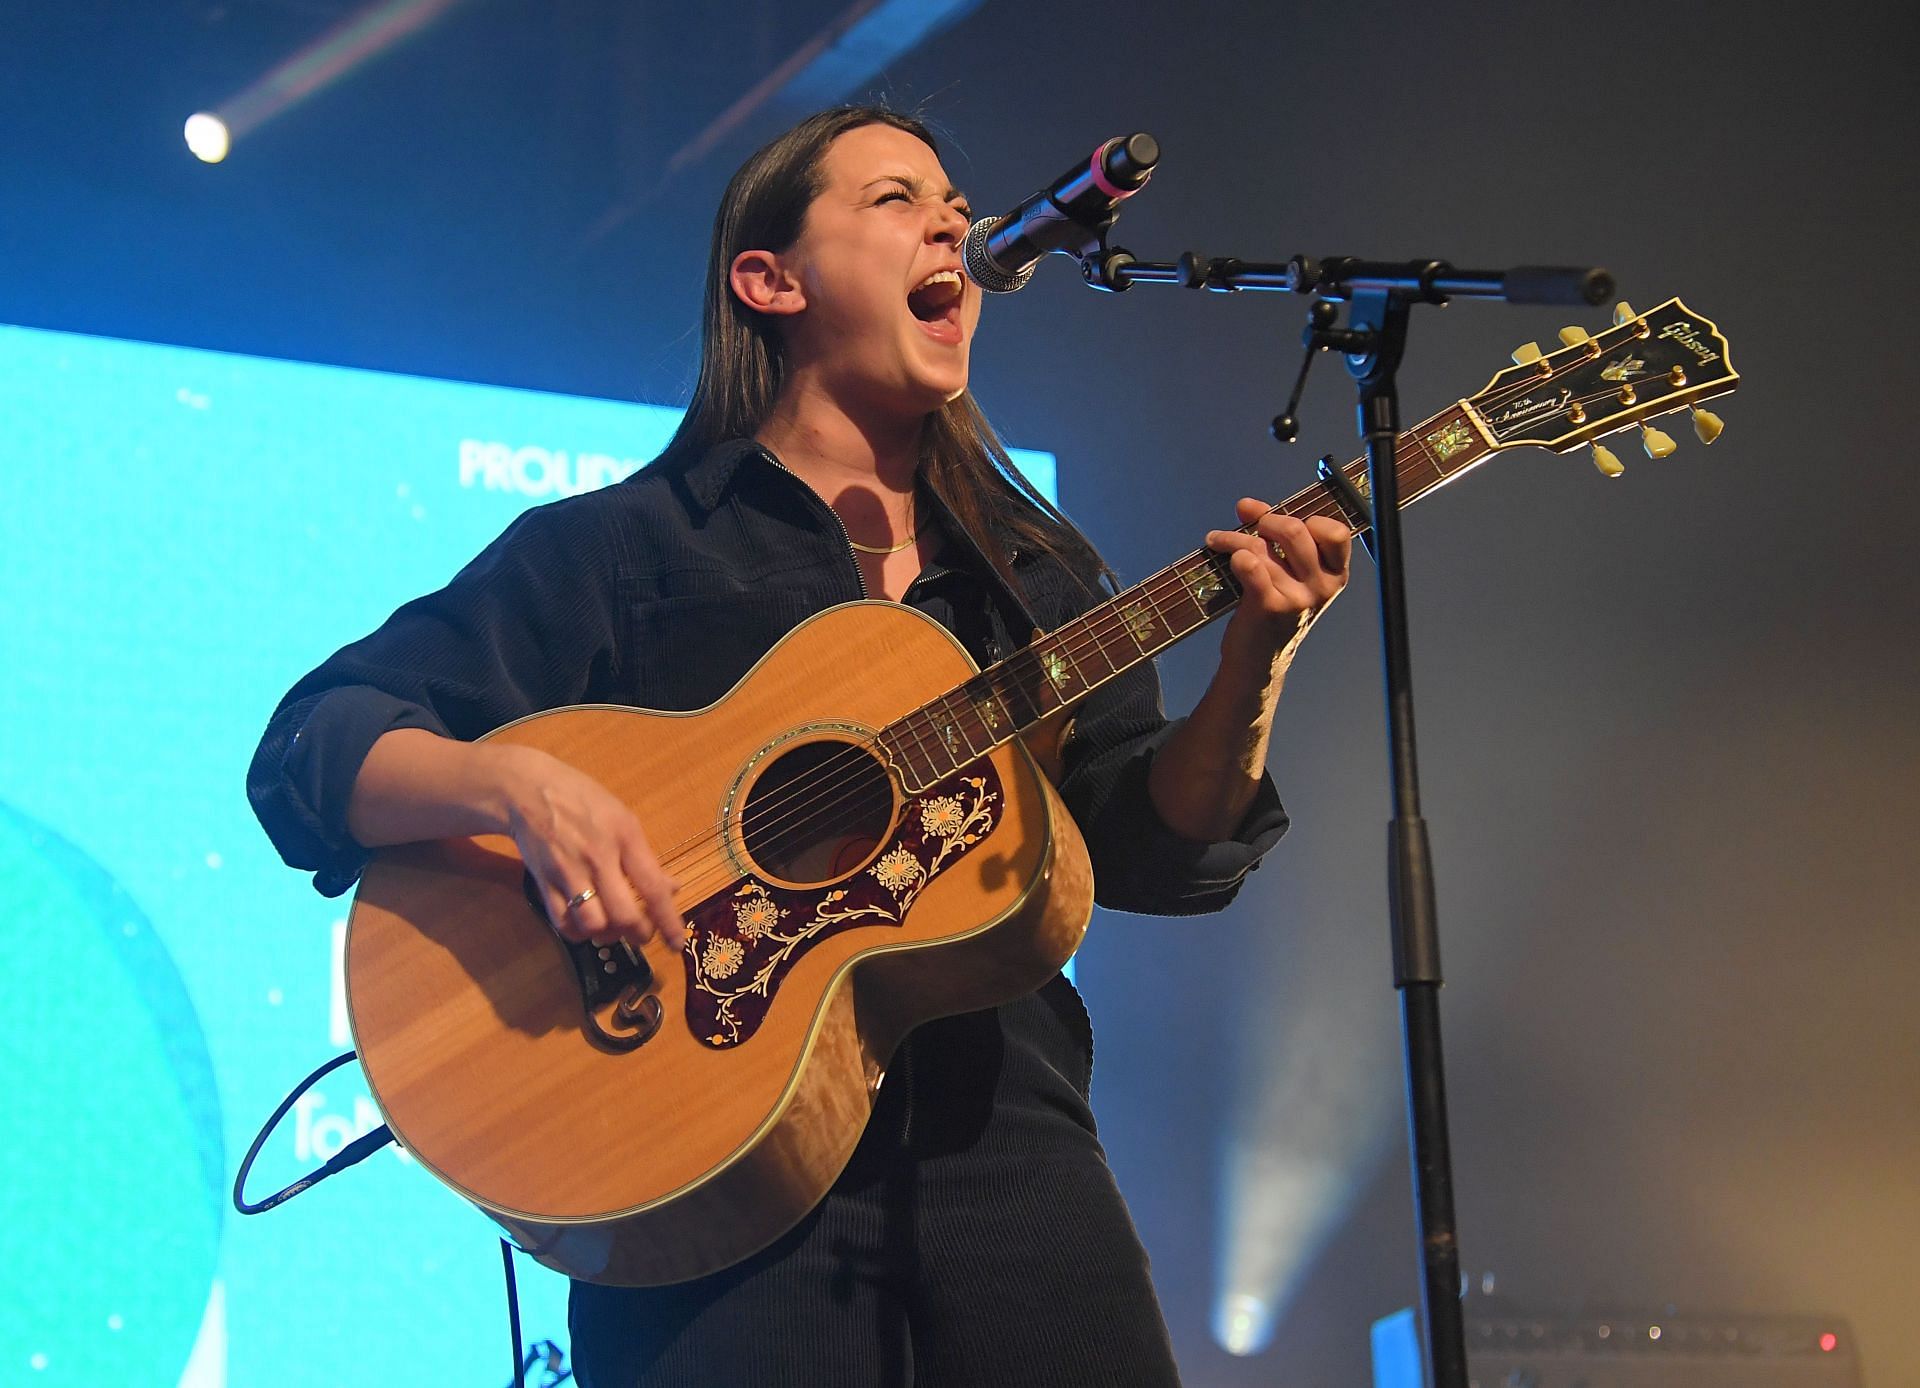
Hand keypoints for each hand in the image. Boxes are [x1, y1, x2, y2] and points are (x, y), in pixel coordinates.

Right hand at [493, 745, 687, 951]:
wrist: (527, 790)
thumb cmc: (583, 801)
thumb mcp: (623, 819)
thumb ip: (645, 857)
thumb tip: (672, 889)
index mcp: (625, 836)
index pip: (653, 887)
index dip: (669, 921)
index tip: (678, 943)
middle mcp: (598, 856)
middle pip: (624, 915)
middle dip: (640, 934)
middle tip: (643, 934)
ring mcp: (568, 871)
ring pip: (593, 924)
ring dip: (608, 935)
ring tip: (614, 929)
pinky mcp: (543, 883)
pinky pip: (563, 922)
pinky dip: (578, 933)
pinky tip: (587, 925)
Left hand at [1206, 498, 1352, 672]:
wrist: (1258, 659)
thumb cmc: (1273, 610)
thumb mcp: (1288, 573)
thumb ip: (1275, 536)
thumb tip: (1248, 505)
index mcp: (1335, 575)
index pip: (1336, 532)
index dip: (1308, 520)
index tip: (1284, 524)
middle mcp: (1322, 588)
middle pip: (1295, 530)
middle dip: (1265, 521)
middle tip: (1249, 527)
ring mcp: (1297, 599)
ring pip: (1261, 547)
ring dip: (1232, 538)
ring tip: (1218, 540)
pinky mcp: (1269, 607)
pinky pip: (1249, 564)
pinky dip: (1233, 554)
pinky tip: (1222, 555)